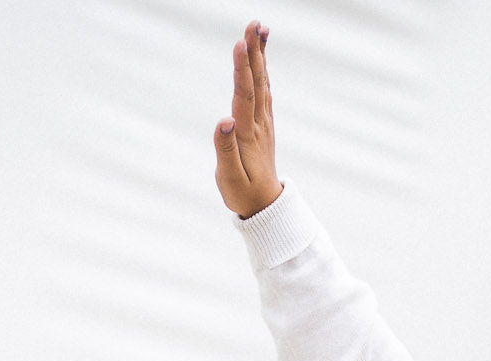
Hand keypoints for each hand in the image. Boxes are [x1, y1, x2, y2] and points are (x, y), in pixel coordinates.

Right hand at [214, 21, 281, 217]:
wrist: (266, 206)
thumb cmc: (243, 193)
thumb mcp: (229, 178)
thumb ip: (225, 149)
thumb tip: (224, 120)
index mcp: (248, 134)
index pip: (245, 95)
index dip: (242, 69)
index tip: (240, 44)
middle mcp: (259, 124)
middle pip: (256, 82)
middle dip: (254, 52)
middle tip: (254, 24)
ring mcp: (264, 123)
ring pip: (262, 83)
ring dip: (260, 56)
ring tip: (260, 30)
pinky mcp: (264, 125)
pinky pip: (263, 91)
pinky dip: (262, 72)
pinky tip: (261, 59)